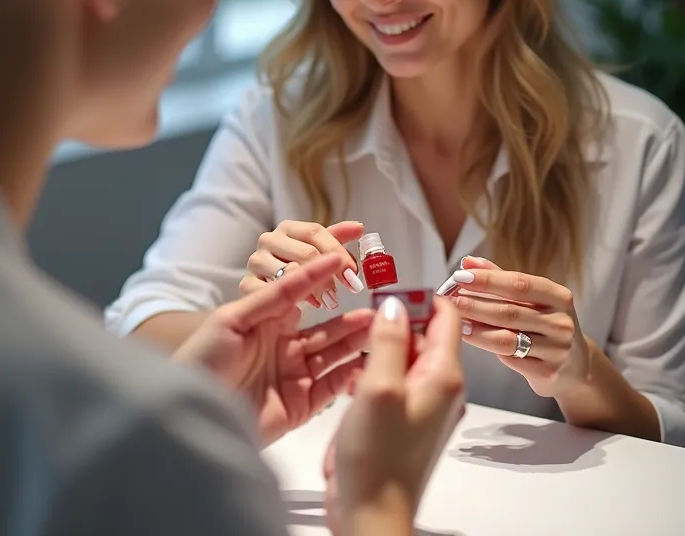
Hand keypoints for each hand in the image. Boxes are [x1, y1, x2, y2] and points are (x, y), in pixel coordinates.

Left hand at [176, 253, 373, 444]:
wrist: (187, 411)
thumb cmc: (203, 359)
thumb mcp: (235, 318)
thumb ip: (276, 294)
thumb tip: (311, 266)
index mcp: (268, 321)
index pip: (304, 295)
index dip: (324, 276)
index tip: (346, 257)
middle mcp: (285, 346)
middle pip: (326, 330)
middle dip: (351, 319)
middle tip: (378, 307)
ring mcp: (294, 376)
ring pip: (334, 356)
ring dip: (356, 343)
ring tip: (378, 329)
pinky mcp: (300, 406)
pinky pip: (332, 388)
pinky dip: (351, 376)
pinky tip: (367, 362)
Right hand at [239, 220, 364, 310]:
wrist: (264, 293)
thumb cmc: (294, 268)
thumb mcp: (316, 252)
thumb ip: (336, 239)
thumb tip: (359, 228)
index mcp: (288, 228)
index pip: (315, 232)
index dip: (338, 251)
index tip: (354, 273)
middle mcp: (268, 240)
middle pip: (306, 252)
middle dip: (330, 274)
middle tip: (347, 292)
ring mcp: (255, 262)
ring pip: (290, 272)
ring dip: (313, 289)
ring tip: (326, 302)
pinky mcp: (246, 285)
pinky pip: (273, 293)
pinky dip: (291, 301)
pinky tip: (304, 309)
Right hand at [324, 295, 463, 533]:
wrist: (370, 516)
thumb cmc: (376, 460)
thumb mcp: (378, 386)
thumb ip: (389, 339)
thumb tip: (396, 302)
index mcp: (444, 376)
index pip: (446, 316)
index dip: (420, 295)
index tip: (389, 287)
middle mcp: (441, 388)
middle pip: (425, 334)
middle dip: (395, 321)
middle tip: (364, 318)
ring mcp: (424, 404)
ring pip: (407, 356)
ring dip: (382, 348)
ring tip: (357, 353)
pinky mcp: (405, 418)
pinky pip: (395, 380)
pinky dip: (377, 372)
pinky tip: (355, 381)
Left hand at [449, 256, 589, 398]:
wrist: (574, 366)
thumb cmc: (544, 324)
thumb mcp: (532, 299)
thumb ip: (500, 278)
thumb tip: (468, 262)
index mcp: (559, 297)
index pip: (519, 284)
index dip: (487, 280)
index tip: (460, 276)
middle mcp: (562, 322)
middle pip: (509, 311)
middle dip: (474, 304)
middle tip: (449, 300)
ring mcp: (557, 350)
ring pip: (506, 338)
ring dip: (476, 328)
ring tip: (454, 321)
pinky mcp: (548, 373)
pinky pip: (509, 359)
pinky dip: (487, 347)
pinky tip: (470, 339)